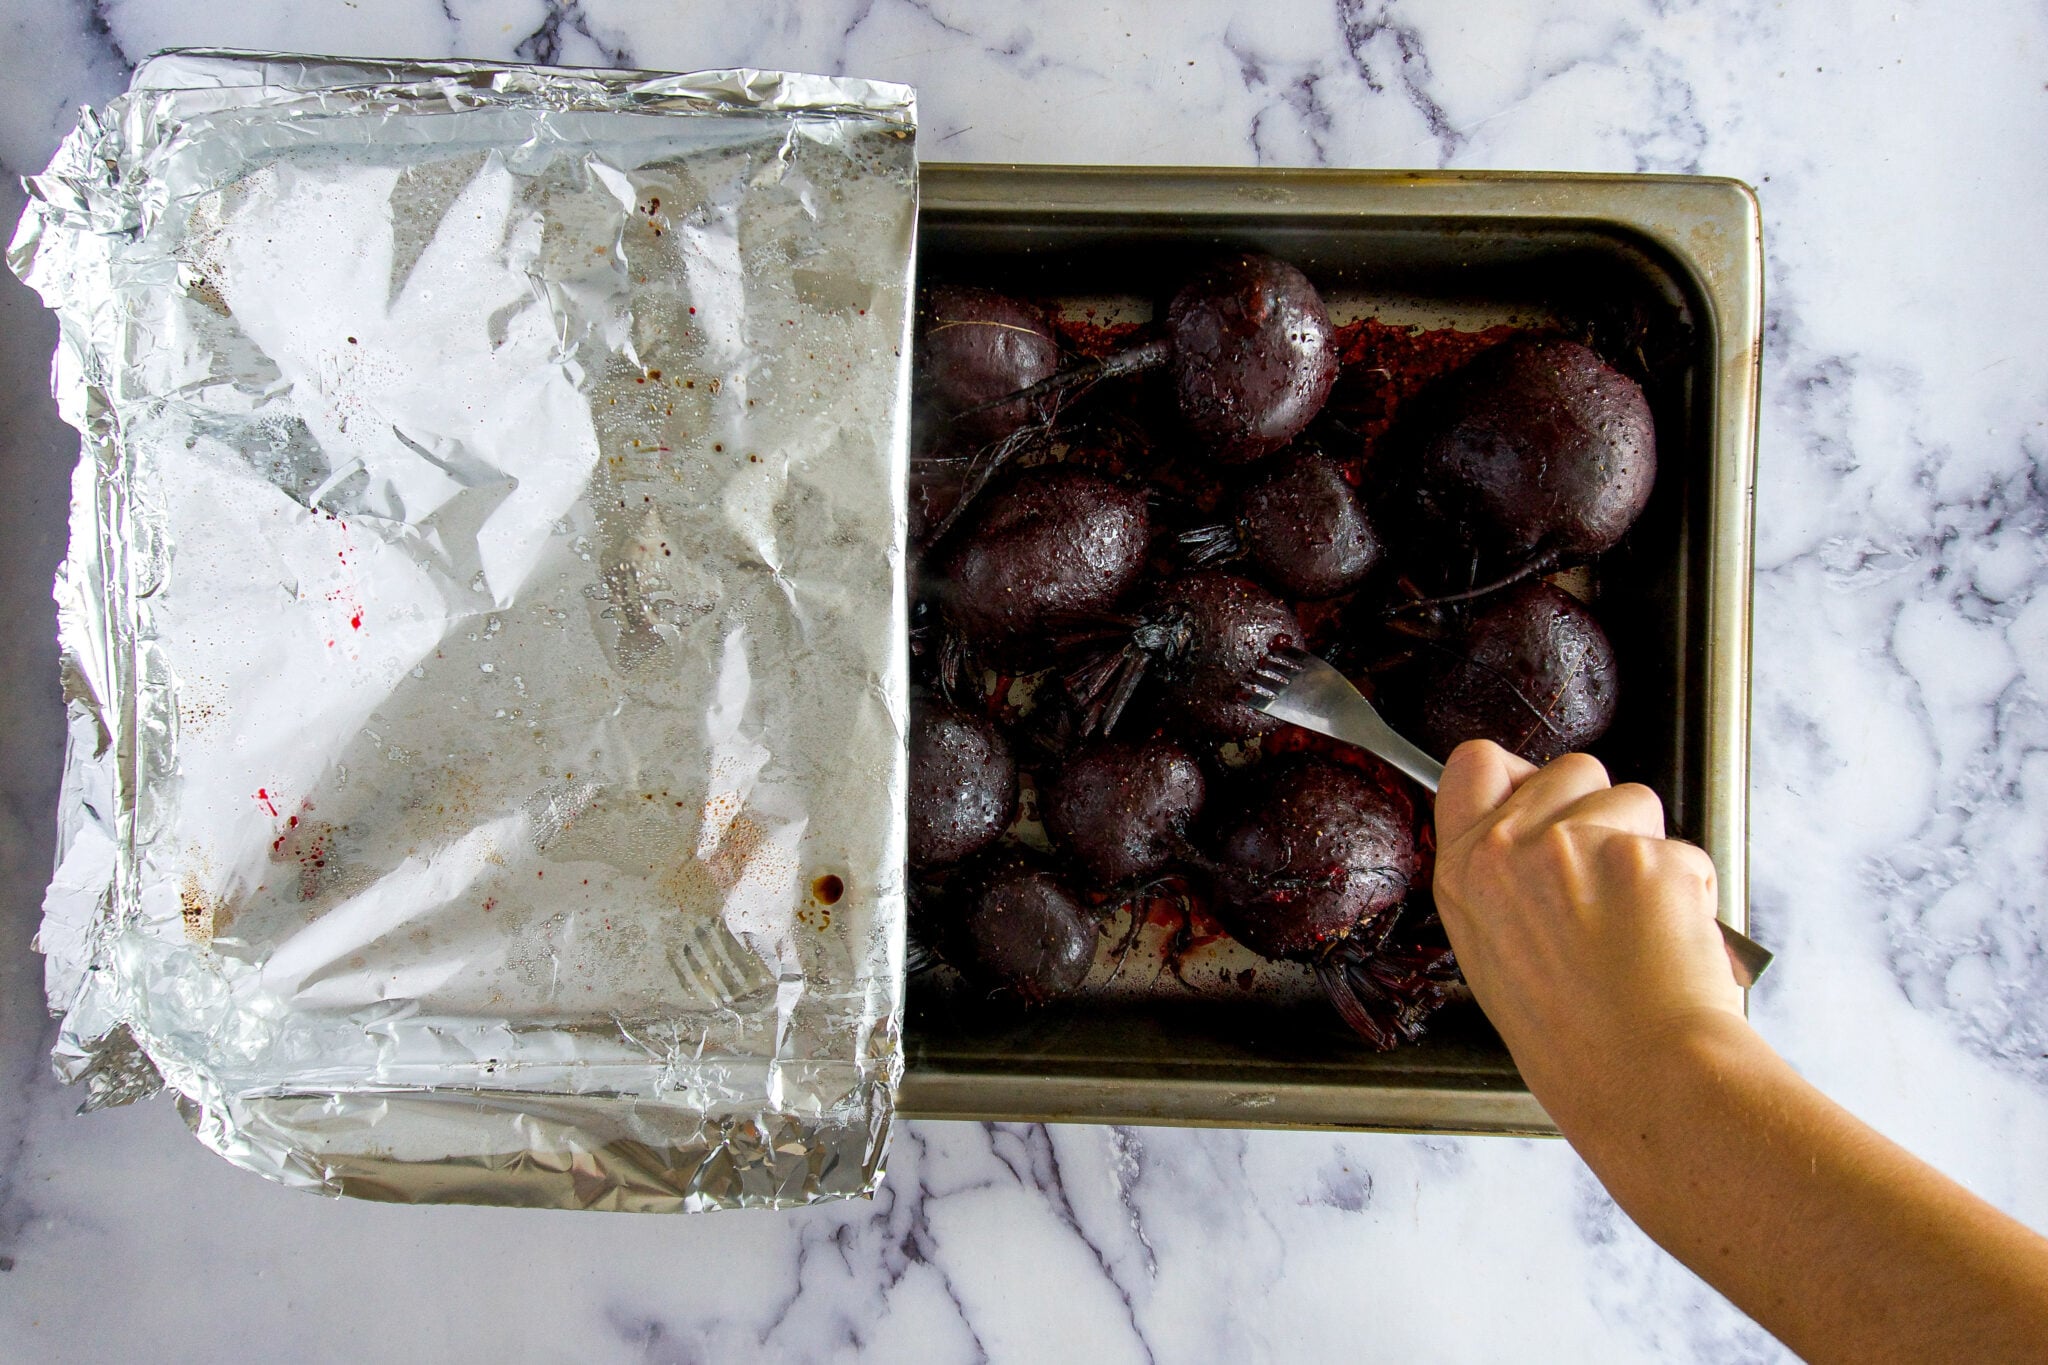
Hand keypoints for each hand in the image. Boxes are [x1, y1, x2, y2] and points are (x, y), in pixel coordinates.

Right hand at [1431, 740, 1743, 1121]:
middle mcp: (1510, 849)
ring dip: (1646, 845)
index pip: (1476, 764)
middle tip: (1605, 880)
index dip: (1520, 774)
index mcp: (1463, 872)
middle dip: (1598, 809)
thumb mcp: (1491, 952)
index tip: (1542, 801)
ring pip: (1632, 798)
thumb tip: (1532, 834)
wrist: (1640, 1076)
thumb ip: (1500, 879)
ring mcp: (1577, 847)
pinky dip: (1688, 887)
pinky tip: (1670, 936)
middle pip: (1569, 770)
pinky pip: (1681, 847)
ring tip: (1638, 918)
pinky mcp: (1645, 856)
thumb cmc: (1573, 1036)